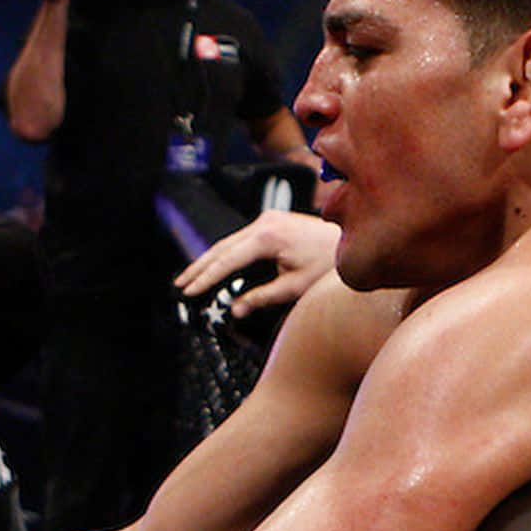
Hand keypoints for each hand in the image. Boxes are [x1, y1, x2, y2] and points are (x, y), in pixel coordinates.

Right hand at [175, 212, 340, 317]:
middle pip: (221, 247)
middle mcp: (264, 222)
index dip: (206, 278)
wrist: (351, 241)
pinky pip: (240, 239)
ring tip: (190, 277)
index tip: (189, 291)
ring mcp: (267, 219)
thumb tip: (235, 310)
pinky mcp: (271, 222)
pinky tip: (215, 265)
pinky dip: (225, 254)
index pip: (226, 259)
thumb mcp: (294, 287)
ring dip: (209, 260)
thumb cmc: (329, 265)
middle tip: (180, 285)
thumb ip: (261, 298)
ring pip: (228, 241)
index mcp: (268, 236)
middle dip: (199, 267)